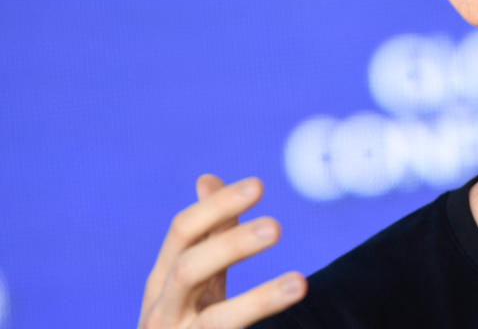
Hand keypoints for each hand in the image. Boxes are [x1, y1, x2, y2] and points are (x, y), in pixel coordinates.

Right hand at [138, 174, 306, 327]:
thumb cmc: (183, 322)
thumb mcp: (194, 279)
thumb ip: (208, 234)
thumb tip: (208, 178)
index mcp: (161, 281)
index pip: (182, 231)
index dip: (218, 206)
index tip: (258, 185)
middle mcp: (162, 312)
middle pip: (189, 269)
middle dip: (231, 245)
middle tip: (277, 227)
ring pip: (214, 322)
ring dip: (258, 301)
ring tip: (301, 283)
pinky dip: (260, 320)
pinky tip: (292, 303)